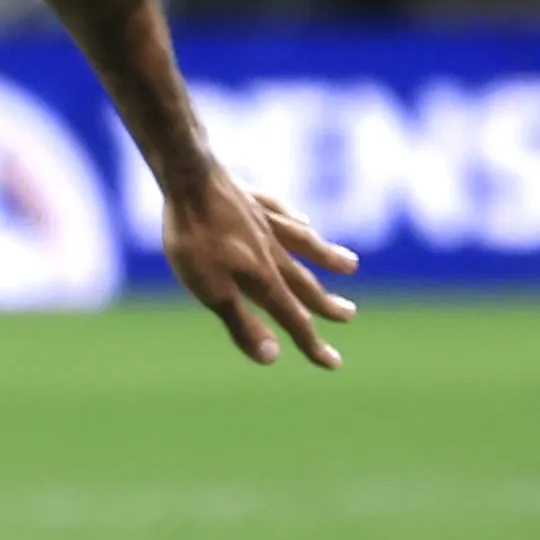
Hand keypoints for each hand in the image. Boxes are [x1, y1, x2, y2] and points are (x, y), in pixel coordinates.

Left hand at [160, 159, 357, 369]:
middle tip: (349, 315)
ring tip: (351, 265)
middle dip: (326, 304)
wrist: (189, 177)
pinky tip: (304, 220)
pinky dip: (296, 220)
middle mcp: (272, 252)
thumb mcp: (211, 290)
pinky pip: (281, 213)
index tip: (334, 363)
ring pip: (304, 244)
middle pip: (304, 283)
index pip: (293, 319)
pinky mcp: (250, 199)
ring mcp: (264, 223)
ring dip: (327, 257)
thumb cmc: (195, 238)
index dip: (312, 345)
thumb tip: (273, 357)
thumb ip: (242, 323)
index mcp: (263, 279)